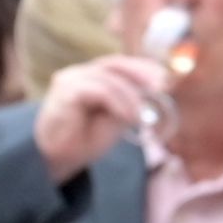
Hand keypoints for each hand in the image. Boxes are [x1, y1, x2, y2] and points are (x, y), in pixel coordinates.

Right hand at [31, 55, 167, 179]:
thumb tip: (155, 92)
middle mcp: (78, 74)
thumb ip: (130, 103)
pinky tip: (128, 118)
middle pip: (114, 64)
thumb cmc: (84, 139)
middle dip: (141, 74)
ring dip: (130, 98)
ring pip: (109, 79)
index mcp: (89, 77)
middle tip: (161, 86)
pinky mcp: (65, 91)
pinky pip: (99, 90)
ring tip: (139, 118)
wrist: (57, 158)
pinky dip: (118, 103)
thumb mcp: (116, 119)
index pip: (118, 64)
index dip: (142, 67)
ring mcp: (70, 80)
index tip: (165, 78)